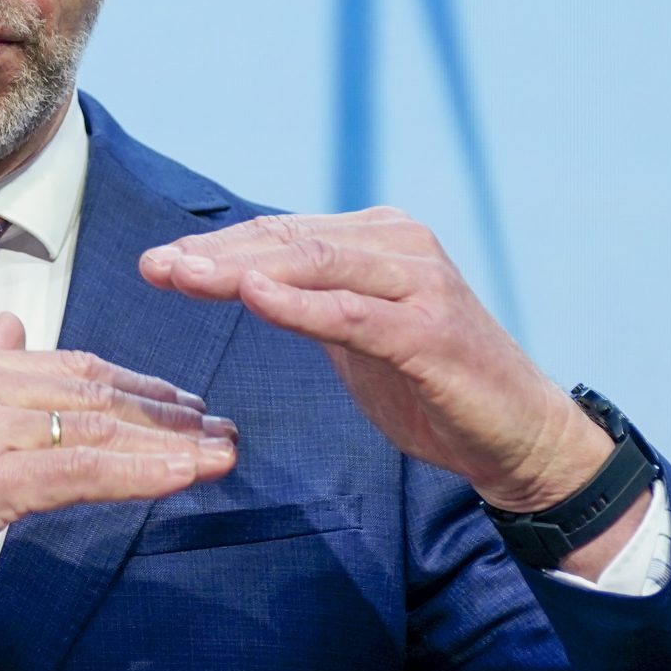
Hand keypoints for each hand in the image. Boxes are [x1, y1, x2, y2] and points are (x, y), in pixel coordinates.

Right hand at [0, 313, 236, 670]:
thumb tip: (15, 327)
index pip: (73, 367)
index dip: (138, 387)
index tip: (188, 406)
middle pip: (95, 391)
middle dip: (167, 412)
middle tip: (224, 428)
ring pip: (97, 427)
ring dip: (171, 443)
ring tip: (223, 454)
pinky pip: (82, 470)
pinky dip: (142, 472)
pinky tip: (185, 477)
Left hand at [140, 210, 614, 515]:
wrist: (515, 435)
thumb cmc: (433, 384)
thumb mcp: (358, 334)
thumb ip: (311, 300)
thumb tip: (245, 279)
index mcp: (380, 239)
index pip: (282, 234)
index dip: (217, 246)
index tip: (158, 262)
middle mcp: (401, 246)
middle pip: (289, 241)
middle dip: (216, 254)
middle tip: (154, 267)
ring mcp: (419, 284)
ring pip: (315, 264)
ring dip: (243, 269)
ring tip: (185, 276)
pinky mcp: (429, 330)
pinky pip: (352, 312)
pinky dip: (299, 304)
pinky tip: (254, 298)